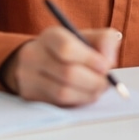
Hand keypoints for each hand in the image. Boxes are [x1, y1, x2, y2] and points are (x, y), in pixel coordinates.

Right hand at [1, 26, 121, 105]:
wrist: (39, 60)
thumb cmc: (71, 48)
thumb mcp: (88, 36)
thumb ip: (106, 41)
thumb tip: (109, 61)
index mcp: (50, 36)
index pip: (67, 48)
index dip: (90, 59)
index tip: (106, 66)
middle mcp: (34, 55)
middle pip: (67, 73)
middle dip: (94, 80)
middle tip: (106, 81)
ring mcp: (29, 77)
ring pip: (63, 92)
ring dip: (87, 93)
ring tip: (98, 88)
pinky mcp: (30, 95)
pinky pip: (58, 103)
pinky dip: (78, 100)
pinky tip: (85, 94)